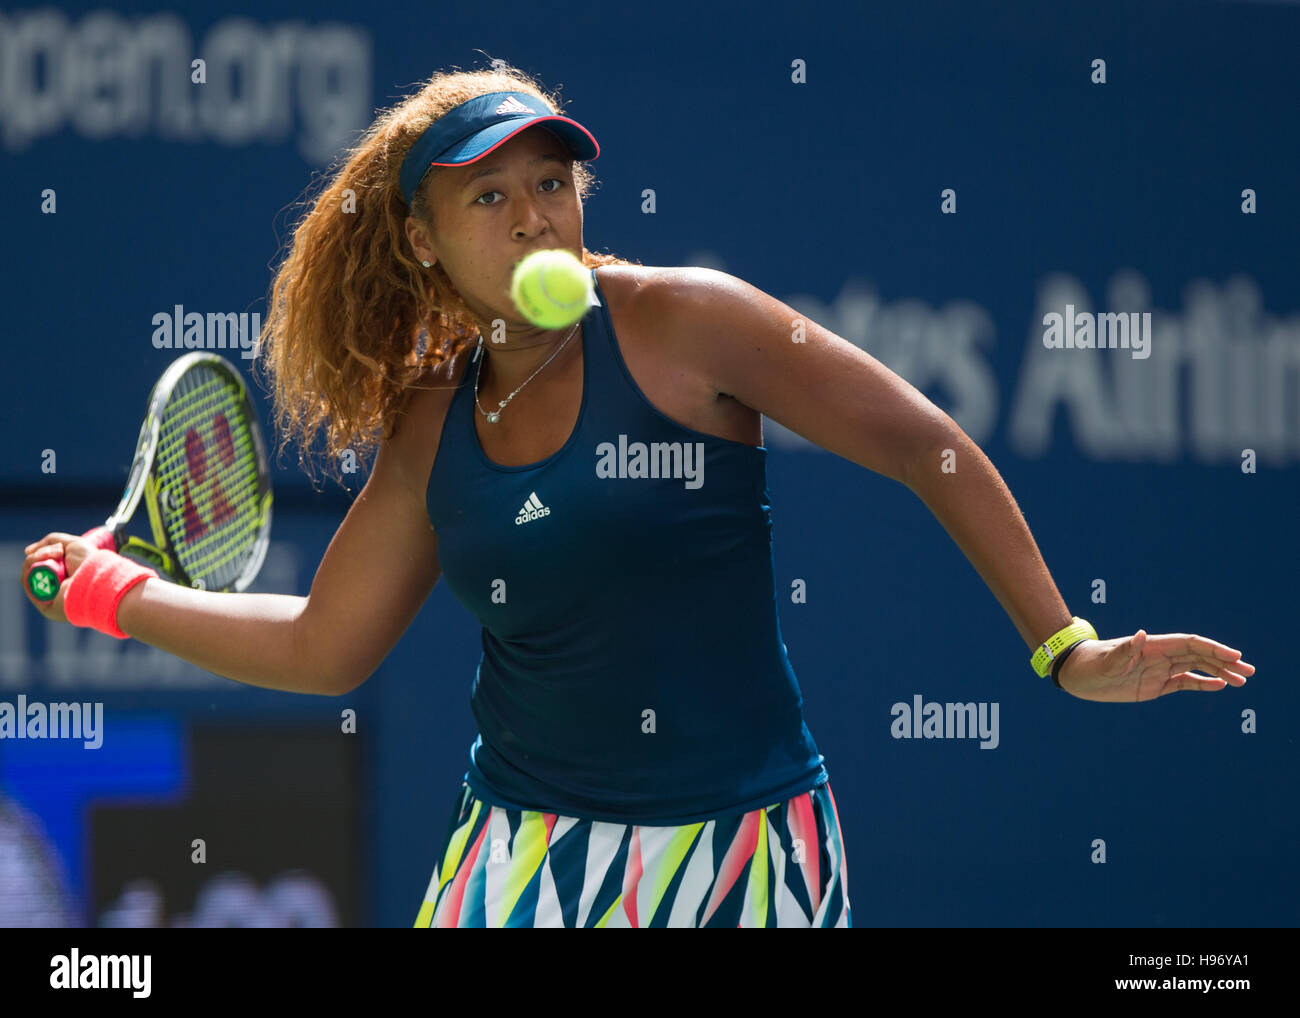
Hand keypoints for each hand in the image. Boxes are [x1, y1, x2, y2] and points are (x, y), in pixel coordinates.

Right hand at [20, 532, 94, 623]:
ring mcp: (48, 598)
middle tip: (59, 550)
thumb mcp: (73, 544)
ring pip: (28, 574)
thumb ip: (52, 541)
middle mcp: (56, 589)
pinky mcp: (44, 605)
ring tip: (57, 554)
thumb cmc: (91, 562)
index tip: (57, 547)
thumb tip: (27, 551)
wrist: (98, 579)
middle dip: (40, 555)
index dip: (44, 554)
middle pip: (33, 569)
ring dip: (36, 558)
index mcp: (64, 578)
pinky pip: (27, 583)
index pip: (44, 565)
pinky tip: (47, 563)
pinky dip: (31, 568)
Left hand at [1057, 629, 1253, 701]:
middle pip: (1199, 655)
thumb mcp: (1107, 661)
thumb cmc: (1091, 665)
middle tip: (1249, 670)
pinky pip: (1184, 682)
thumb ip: (1125, 650)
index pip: (1189, 644)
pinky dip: (1203, 683)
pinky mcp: (1156, 685)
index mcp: (1152, 646)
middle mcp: (1160, 656)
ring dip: (1219, 673)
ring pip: (1196, 668)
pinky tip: (1221, 685)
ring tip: (1242, 680)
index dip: (1212, 648)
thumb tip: (1140, 635)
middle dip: (1224, 661)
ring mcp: (1160, 670)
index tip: (1233, 656)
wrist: (1078, 675)